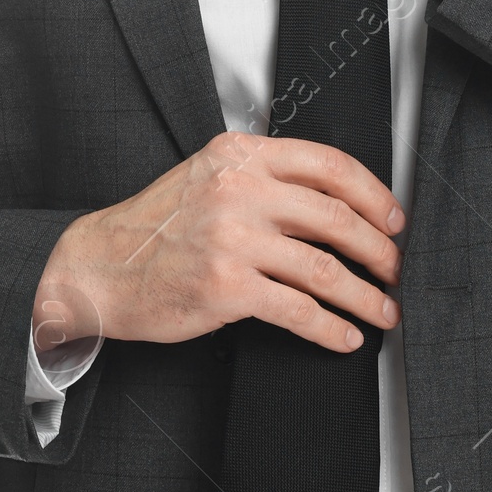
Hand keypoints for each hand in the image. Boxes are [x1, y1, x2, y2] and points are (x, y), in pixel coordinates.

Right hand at [31, 131, 403, 356]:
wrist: (97, 268)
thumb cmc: (155, 228)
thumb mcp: (207, 177)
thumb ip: (263, 178)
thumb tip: (336, 204)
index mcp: (239, 155)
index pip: (329, 165)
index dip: (374, 195)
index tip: (393, 219)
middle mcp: (237, 189)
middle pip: (337, 217)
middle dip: (378, 249)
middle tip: (394, 268)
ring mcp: (232, 238)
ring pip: (325, 268)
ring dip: (364, 295)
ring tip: (383, 310)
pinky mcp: (226, 287)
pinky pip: (298, 309)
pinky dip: (330, 327)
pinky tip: (344, 335)